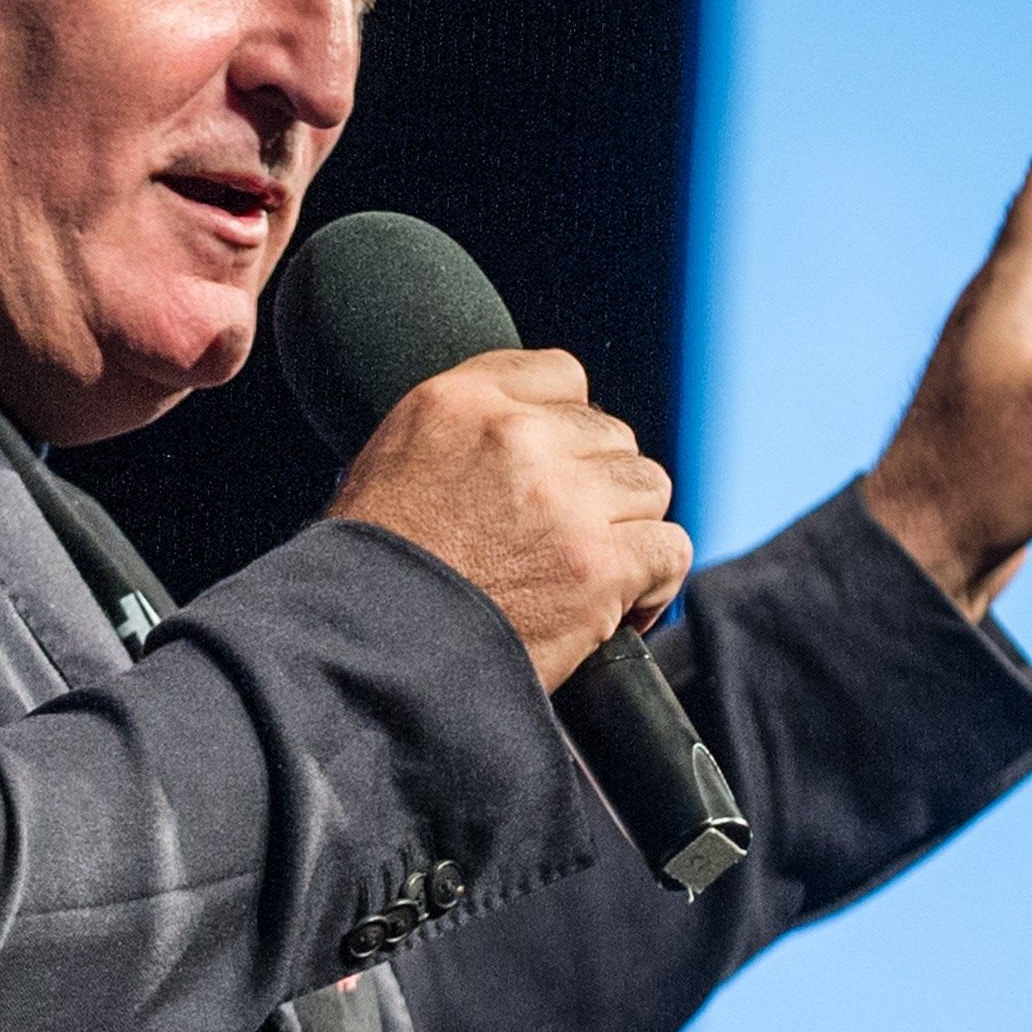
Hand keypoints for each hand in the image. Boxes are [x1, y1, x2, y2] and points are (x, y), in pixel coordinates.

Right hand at [327, 348, 691, 689]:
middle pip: (610, 436)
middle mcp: (516, 435)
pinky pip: (668, 549)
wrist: (362, 655)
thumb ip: (463, 436)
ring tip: (590, 572)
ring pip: (648, 487)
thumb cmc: (368, 577)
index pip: (561, 376)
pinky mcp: (598, 565)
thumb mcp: (391, 465)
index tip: (558, 470)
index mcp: (458, 401)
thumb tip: (525, 439)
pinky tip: (616, 609)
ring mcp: (564, 499)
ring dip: (627, 530)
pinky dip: (652, 584)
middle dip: (596, 486)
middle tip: (564, 538)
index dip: (567, 429)